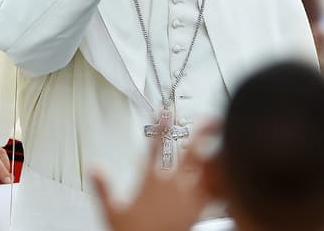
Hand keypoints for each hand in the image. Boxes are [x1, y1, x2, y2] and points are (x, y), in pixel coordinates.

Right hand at [93, 123, 217, 230]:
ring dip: (217, 155)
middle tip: (211, 119)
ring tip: (226, 142)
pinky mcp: (200, 211)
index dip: (160, 126)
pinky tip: (230, 175)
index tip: (165, 111)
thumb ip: (103, 188)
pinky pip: (216, 192)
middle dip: (203, 133)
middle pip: (192, 152)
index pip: (154, 147)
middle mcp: (174, 186)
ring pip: (208, 170)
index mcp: (151, 182)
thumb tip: (94, 168)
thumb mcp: (112, 212)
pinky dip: (222, 182)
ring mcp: (189, 197)